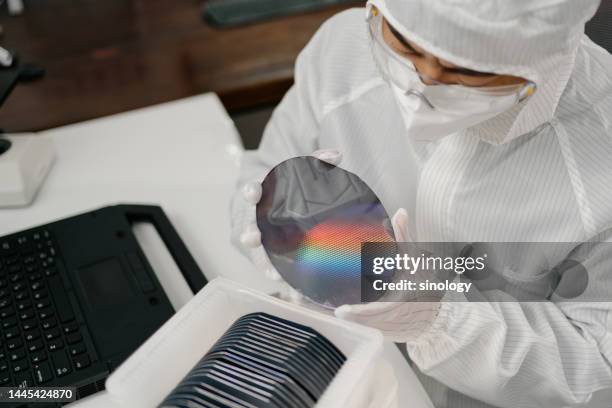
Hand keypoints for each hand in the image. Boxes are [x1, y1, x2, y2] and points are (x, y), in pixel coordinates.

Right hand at [239, 149, 342, 300]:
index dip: (251, 190)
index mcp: (258, 194)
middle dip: (248, 233)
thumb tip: (336, 155)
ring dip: (264, 265)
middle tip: (252, 238)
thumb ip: (314, 162)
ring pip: (255, 254)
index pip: (250, 189)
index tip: (252, 192)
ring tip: (276, 277)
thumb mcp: (295, 171)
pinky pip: (268, 270)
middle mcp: (250, 218)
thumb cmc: (281, 188)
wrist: (263, 203)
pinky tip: (295, 294)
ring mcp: (252, 239)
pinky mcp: (259, 257)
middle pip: (245, 225)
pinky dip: (281, 281)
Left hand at [334, 208, 441, 341]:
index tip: (341, 311)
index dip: (359, 314)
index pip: (377, 311)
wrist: (437, 312)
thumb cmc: (425, 283)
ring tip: (325, 317)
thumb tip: (400, 212)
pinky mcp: (387, 333)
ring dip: (347, 326)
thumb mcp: (415, 258)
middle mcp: (395, 318)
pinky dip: (354, 328)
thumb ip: (405, 236)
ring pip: (365, 330)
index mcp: (401, 300)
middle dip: (347, 320)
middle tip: (327, 313)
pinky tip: (338, 322)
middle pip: (366, 323)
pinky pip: (368, 331)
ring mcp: (390, 328)